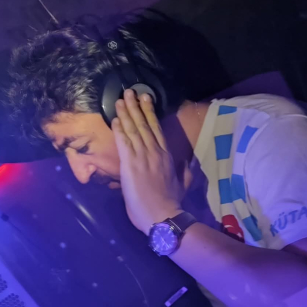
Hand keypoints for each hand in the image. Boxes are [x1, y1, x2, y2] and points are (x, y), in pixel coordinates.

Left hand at [112, 89, 184, 232]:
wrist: (163, 215)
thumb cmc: (172, 202)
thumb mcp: (184, 183)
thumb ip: (186, 170)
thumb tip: (190, 161)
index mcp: (167, 155)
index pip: (157, 129)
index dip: (150, 112)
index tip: (145, 99)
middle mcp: (154, 151)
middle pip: (144, 124)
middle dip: (136, 107)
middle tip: (130, 91)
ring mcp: (142, 156)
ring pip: (133, 130)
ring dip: (126, 113)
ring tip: (121, 100)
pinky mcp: (130, 164)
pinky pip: (123, 142)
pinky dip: (119, 129)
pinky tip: (115, 119)